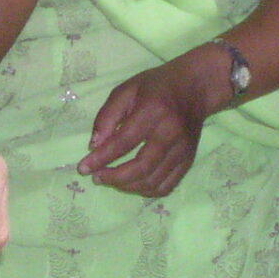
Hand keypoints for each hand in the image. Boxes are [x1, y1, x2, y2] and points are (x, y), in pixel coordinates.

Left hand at [79, 51, 221, 196]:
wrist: (195, 87)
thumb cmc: (156, 86)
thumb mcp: (126, 90)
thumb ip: (107, 116)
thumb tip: (94, 146)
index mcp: (153, 110)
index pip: (124, 141)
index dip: (101, 158)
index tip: (83, 168)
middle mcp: (171, 132)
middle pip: (141, 166)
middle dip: (114, 178)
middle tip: (97, 177)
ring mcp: (183, 149)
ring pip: (153, 180)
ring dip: (127, 186)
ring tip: (111, 180)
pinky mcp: (188, 160)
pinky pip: (166, 186)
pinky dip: (146, 191)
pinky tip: (132, 183)